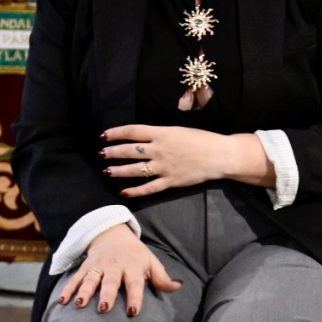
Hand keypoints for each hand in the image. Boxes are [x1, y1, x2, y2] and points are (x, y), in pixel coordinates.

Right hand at [57, 223, 181, 315]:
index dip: (135, 297)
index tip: (132, 311)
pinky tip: (62, 301)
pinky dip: (68, 289)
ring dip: (83, 292)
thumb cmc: (136, 255)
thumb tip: (178, 287)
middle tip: (104, 308)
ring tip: (79, 305)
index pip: (135, 283)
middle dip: (106, 294)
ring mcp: (98, 267)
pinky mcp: (86, 267)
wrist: (113, 234)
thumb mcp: (151, 262)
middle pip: (110, 281)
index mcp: (133, 267)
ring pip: (90, 280)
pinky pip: (75, 278)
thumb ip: (162, 278)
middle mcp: (114, 267)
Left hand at [100, 124, 262, 197]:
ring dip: (118, 170)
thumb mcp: (179, 130)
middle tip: (101, 154)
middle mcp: (159, 150)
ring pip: (135, 170)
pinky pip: (149, 188)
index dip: (116, 133)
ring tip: (107, 171)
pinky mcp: (170, 181)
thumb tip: (141, 137)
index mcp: (162, 133)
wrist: (220, 155)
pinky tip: (123, 191)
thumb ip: (160, 134)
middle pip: (129, 151)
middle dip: (112, 152)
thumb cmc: (202, 139)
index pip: (132, 131)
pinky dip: (135, 191)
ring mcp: (164, 167)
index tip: (104, 135)